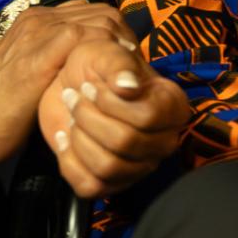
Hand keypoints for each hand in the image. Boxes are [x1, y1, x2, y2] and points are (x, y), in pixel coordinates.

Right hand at [0, 0, 133, 167]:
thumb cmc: (2, 107)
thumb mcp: (35, 75)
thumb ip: (60, 61)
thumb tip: (97, 69)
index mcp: (39, 20)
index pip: (95, 13)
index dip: (118, 35)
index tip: (128, 64)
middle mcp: (41, 17)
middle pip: (104, 13)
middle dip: (127, 39)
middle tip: (136, 72)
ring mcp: (41, 31)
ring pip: (101, 21)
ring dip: (123, 48)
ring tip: (130, 78)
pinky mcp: (43, 51)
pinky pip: (88, 38)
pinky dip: (109, 55)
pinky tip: (116, 80)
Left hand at [38, 38, 189, 197]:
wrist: (69, 84)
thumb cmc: (93, 66)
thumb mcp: (105, 52)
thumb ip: (119, 64)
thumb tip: (128, 86)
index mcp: (171, 106)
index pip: (148, 117)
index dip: (111, 103)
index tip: (91, 86)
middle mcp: (163, 141)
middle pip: (125, 143)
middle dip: (89, 117)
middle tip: (75, 97)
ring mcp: (139, 166)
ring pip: (107, 167)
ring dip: (79, 137)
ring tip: (72, 116)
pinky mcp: (112, 184)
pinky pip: (90, 186)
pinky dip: (69, 161)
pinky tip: (65, 137)